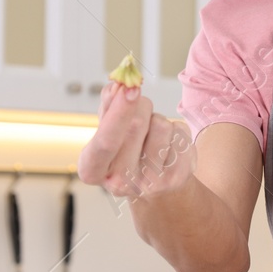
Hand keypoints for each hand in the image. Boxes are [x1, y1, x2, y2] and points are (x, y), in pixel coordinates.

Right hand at [77, 83, 194, 200]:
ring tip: (152, 135)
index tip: (130, 88)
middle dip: (141, 105)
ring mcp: (150, 183)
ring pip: (162, 125)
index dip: (119, 112)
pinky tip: (167, 146)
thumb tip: (119, 86)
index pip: (106, 141)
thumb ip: (107, 105)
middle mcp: (120, 182)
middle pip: (136, 124)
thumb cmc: (123, 149)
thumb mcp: (106, 129)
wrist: (154, 185)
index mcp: (92, 169)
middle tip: (139, 107)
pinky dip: (176, 130)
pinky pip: (181, 133)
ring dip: (158, 120)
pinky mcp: (176, 178)